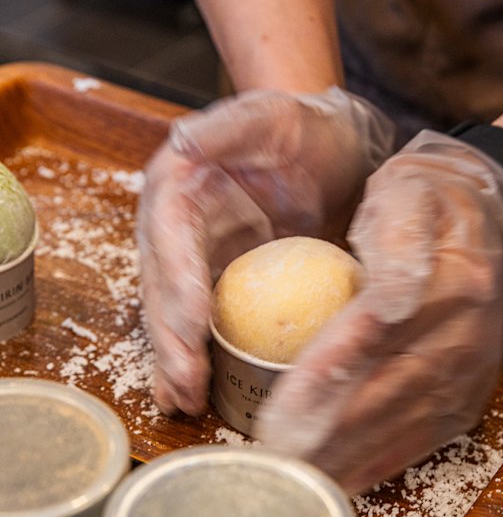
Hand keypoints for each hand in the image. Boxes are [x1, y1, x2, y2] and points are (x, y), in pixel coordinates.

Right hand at [137, 87, 393, 414]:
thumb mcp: (270, 115)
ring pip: (173, 313)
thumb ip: (229, 126)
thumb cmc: (300, 126)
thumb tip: (183, 142)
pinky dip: (193, 357)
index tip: (192, 324)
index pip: (170, 237)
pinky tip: (192, 393)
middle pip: (162, 286)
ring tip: (183, 401)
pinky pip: (200, 322)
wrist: (327, 145)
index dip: (177, 281)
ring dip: (175, 359)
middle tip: (186, 384)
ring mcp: (196, 257)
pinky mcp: (220, 279)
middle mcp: (177, 226)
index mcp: (179, 185)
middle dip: (172, 339)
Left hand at [257, 131, 502, 493]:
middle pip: (386, 395)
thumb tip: (387, 301)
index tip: (280, 412)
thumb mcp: (403, 199)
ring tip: (297, 482)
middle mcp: (465, 336)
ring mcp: (470, 373)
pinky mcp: (468, 396)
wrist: (481, 219)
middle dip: (326, 434)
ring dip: (347, 458)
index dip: (324, 379)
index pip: (374, 336)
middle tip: (274, 463)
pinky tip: (344, 481)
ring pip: (401, 427)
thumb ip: (396, 243)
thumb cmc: (424, 207)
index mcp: (450, 283)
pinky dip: (380, 464)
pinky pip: (423, 439)